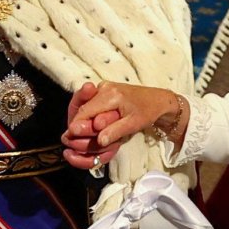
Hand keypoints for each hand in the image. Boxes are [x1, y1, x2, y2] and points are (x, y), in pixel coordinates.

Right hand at [62, 80, 184, 168]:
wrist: (157, 100)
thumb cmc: (148, 112)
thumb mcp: (134, 124)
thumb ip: (115, 131)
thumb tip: (99, 141)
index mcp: (111, 95)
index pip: (86, 111)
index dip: (77, 125)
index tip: (70, 137)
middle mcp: (104, 87)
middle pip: (82, 107)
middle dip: (77, 123)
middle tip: (71, 138)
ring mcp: (103, 87)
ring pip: (83, 104)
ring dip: (80, 118)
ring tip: (78, 133)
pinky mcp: (103, 90)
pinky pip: (89, 102)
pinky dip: (85, 113)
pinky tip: (85, 124)